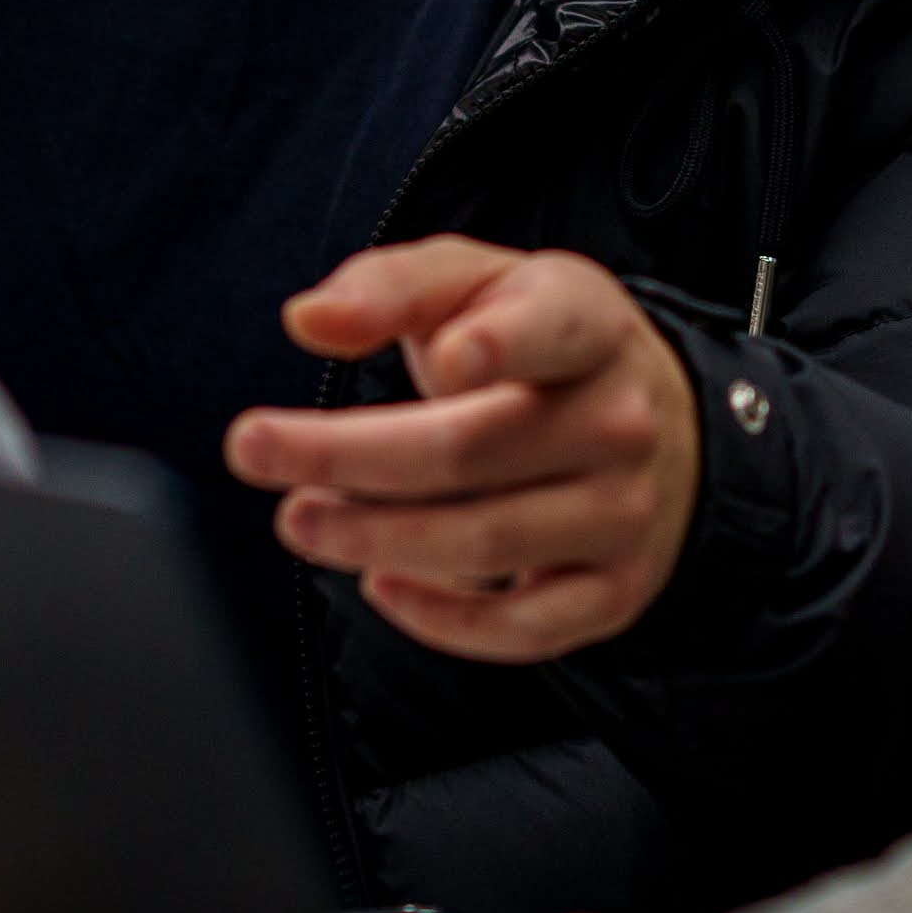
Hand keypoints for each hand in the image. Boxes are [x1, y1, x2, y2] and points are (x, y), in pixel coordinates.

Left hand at [222, 237, 701, 661]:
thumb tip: (310, 318)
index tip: (448, 357)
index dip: (503, 344)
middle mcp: (619, 420)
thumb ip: (392, 286)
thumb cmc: (537, 343)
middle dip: (349, 456)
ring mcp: (624, 512)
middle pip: (472, 449)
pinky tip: (381, 581)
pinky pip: (522, 628)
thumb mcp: (478, 283)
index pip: (552, 329)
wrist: (657, 423)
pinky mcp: (616, 591)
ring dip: (374, 538)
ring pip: (485, 544)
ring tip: (300, 519)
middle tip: (254, 447)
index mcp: (588, 324)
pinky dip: (441, 619)